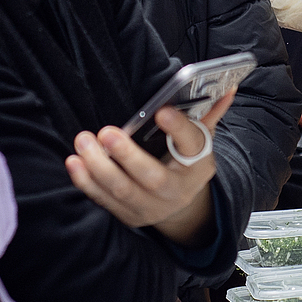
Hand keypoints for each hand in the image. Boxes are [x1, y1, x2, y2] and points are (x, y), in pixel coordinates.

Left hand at [65, 93, 232, 245]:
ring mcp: (152, 208)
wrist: (180, 204)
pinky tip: (74, 162)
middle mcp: (177, 191)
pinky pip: (105, 201)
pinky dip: (87, 183)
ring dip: (100, 168)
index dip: (179, 129)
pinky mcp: (129, 216)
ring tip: (83, 142)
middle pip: (153, 178)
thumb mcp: (201, 140)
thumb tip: (227, 85)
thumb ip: (209, 113)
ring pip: (124, 192)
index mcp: (199, 166)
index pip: (193, 146)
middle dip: (128, 156)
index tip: (162, 111)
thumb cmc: (185, 161)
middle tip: (106, 132)